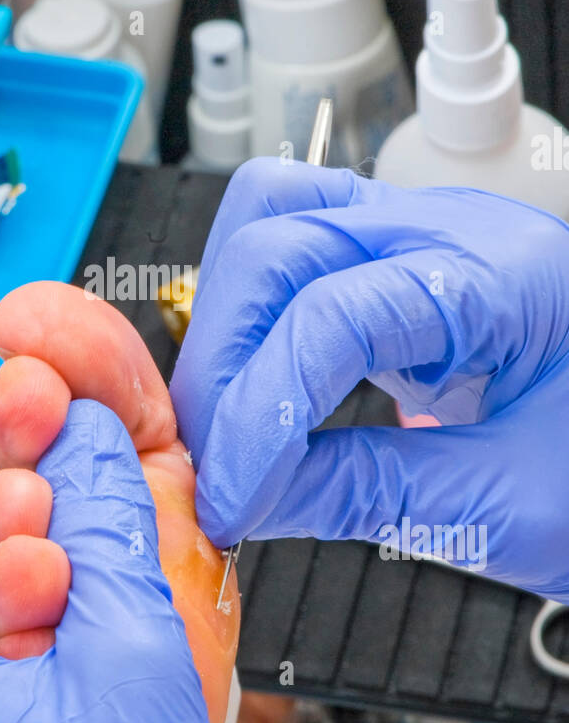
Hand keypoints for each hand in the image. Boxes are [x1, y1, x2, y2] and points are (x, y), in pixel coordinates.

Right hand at [171, 159, 568, 600]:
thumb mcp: (513, 505)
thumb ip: (369, 495)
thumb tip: (250, 498)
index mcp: (506, 278)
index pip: (331, 318)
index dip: (258, 414)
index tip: (228, 499)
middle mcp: (455, 229)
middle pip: (277, 241)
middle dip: (223, 360)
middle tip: (209, 462)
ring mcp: (422, 231)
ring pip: (273, 216)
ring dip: (228, 319)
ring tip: (226, 418)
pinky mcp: (397, 257)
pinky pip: (294, 244)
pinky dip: (254, 312)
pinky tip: (258, 385)